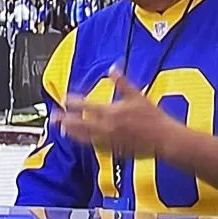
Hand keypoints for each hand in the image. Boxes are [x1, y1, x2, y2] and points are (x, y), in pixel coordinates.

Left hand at [55, 67, 178, 158]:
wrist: (164, 139)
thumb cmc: (153, 118)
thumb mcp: (137, 95)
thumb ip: (122, 82)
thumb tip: (113, 68)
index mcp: (111, 112)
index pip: (86, 106)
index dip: (72, 102)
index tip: (63, 100)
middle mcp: (107, 127)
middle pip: (80, 124)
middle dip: (65, 120)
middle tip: (53, 117)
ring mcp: (109, 140)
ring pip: (84, 137)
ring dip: (72, 133)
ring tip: (62, 130)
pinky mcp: (114, 150)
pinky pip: (95, 146)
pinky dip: (86, 143)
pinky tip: (81, 141)